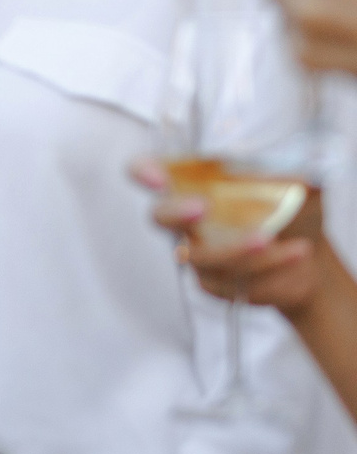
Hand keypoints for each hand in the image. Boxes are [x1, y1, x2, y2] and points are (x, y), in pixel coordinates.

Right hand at [141, 159, 336, 316]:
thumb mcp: (293, 182)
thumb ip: (282, 174)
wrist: (310, 258)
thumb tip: (283, 173)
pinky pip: (234, 279)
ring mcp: (198, 253)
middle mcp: (186, 217)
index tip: (155, 176)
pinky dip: (271, 266)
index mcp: (193, 181)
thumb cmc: (292, 210)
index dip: (144, 171)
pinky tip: (297, 253)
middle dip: (176, 212)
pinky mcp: (216, 284)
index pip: (147, 170)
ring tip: (278, 239)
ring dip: (240, 249)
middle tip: (200, 207)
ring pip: (205, 256)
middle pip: (160, 217)